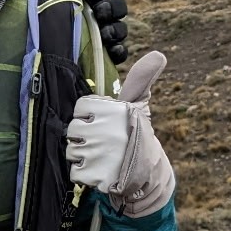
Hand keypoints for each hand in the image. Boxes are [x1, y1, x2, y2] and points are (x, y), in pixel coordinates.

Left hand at [44, 0, 128, 64]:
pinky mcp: (108, 55)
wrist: (39, 47)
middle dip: (110, 7)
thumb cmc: (46, 17)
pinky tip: (111, 50)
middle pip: (118, 5)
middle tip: (98, 12)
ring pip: (121, 29)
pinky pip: (121, 52)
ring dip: (115, 29)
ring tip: (104, 34)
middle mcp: (103, 14)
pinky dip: (119, 51)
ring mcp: (107, 34)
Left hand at [64, 50, 174, 215]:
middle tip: (105, 143)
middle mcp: (103, 130)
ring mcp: (97, 153)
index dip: (89, 117)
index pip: (80, 109)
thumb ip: (140, 80)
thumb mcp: (139, 106)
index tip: (104, 124)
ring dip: (84, 157)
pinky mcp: (94, 175)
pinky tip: (100, 171)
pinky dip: (84, 174)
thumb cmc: (138, 134)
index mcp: (111, 109)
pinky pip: (74, 172)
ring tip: (103, 157)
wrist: (148, 174)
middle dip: (85, 138)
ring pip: (71, 151)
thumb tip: (159, 54)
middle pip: (73, 130)